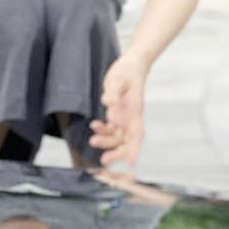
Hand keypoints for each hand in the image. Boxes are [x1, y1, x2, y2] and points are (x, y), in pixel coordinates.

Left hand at [90, 53, 145, 169]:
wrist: (130, 65)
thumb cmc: (127, 72)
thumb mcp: (118, 80)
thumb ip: (113, 93)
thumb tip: (108, 105)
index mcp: (135, 112)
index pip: (137, 134)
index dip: (134, 150)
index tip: (131, 163)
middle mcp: (130, 117)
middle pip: (126, 141)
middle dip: (116, 152)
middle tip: (104, 160)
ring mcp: (124, 116)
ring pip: (116, 136)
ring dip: (106, 141)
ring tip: (92, 140)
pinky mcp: (116, 112)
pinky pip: (110, 127)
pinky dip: (103, 129)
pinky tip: (94, 126)